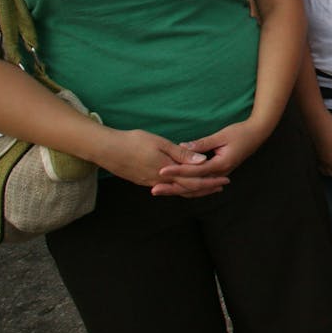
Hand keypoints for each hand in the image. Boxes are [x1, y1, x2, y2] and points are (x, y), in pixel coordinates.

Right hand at [95, 128, 229, 197]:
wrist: (106, 149)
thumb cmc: (133, 142)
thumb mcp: (160, 143)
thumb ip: (182, 154)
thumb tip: (202, 162)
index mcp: (167, 171)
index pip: (194, 180)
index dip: (210, 181)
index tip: (225, 180)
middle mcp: (160, 181)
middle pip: (188, 189)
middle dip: (206, 188)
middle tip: (222, 186)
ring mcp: (150, 182)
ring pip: (177, 190)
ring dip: (194, 189)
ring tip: (208, 187)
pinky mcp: (143, 180)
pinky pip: (167, 188)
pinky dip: (180, 188)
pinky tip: (184, 184)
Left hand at [158, 118, 270, 193]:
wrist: (257, 134)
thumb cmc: (240, 133)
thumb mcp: (221, 135)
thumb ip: (202, 143)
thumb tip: (183, 147)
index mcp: (221, 165)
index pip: (194, 171)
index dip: (177, 171)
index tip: (161, 171)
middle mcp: (220, 174)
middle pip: (193, 185)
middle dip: (173, 187)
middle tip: (154, 189)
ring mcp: (220, 175)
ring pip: (197, 188)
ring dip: (178, 190)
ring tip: (161, 191)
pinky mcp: (219, 173)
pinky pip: (201, 184)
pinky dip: (189, 187)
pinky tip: (177, 188)